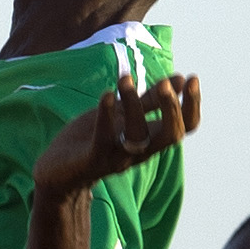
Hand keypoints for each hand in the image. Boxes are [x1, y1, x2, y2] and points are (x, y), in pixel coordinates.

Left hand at [33, 72, 201, 199]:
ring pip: (137, 134)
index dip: (192, 105)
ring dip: (133, 104)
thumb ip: (149, 101)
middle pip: (171, 135)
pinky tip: (107, 94)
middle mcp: (140, 150)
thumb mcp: (123, 115)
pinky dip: (106, 116)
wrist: (56, 170)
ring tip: (124, 78)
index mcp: (150, 138)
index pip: (185, 127)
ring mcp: (118, 156)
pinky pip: (104, 139)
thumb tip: (180, 79)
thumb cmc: (92, 139)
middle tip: (165, 85)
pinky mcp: (93, 159)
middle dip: (172, 109)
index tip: (193, 77)